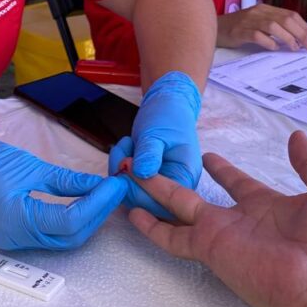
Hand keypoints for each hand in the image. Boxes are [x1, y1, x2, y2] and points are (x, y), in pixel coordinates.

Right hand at [0, 134, 125, 250]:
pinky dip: (70, 221)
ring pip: (63, 240)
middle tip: (114, 189)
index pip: (70, 221)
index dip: (98, 203)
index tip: (116, 184)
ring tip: (103, 194)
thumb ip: (66, 180)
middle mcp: (17, 238)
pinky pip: (50, 235)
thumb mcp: (29, 166)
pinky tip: (82, 201)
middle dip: (97, 214)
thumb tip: (98, 184)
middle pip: (71, 237)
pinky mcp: (15, 235)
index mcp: (17, 219)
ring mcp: (15, 241)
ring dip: (86, 220)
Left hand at [109, 71, 201, 215]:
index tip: (126, 159)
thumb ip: (149, 153)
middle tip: (122, 150)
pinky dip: (120, 169)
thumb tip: (140, 173)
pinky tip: (125, 150)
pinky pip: (128, 185)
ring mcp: (161, 186)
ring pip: (131, 194)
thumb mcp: (156, 132)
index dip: (135, 184)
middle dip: (125, 177)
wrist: (167, 106)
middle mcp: (175, 188)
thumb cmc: (167, 116)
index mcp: (185, 178)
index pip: (158, 199)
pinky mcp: (148, 182)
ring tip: (125, 145)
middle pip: (142, 201)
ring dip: (120, 171)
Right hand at [128, 131, 306, 306]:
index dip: (222, 169)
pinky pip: (173, 237)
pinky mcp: (209, 249)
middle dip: (175, 180)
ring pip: (177, 209)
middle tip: (152, 164)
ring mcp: (221, 234)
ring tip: (129, 175)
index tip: (205, 156)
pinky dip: (151, 227)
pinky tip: (132, 213)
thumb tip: (297, 137)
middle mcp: (238, 220)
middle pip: (198, 196)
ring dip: (153, 192)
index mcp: (266, 206)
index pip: (237, 183)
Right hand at [218, 3, 306, 50]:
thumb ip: (274, 26)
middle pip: (286, 19)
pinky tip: (273, 48)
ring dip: (288, 38)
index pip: (291, 14)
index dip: (304, 27)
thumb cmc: (238, 28)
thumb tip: (296, 38)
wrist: (213, 27)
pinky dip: (268, 42)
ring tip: (294, 48)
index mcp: (265, 8)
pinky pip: (257, 35)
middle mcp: (258, 12)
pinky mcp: (239, 32)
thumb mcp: (258, 22)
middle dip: (301, 33)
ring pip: (274, 26)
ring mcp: (248, 21)